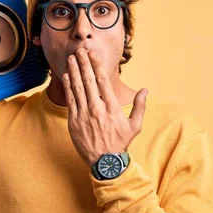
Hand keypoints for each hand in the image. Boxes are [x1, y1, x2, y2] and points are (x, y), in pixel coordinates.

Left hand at [62, 48, 147, 167]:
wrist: (104, 162)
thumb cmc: (120, 143)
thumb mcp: (135, 125)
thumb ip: (139, 106)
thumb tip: (146, 90)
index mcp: (112, 107)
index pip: (103, 81)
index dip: (97, 65)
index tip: (93, 54)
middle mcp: (97, 108)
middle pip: (89, 80)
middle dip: (84, 63)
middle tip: (80, 50)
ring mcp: (84, 114)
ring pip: (78, 88)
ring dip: (74, 71)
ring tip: (71, 58)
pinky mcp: (74, 121)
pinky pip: (70, 100)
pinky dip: (68, 87)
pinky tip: (66, 76)